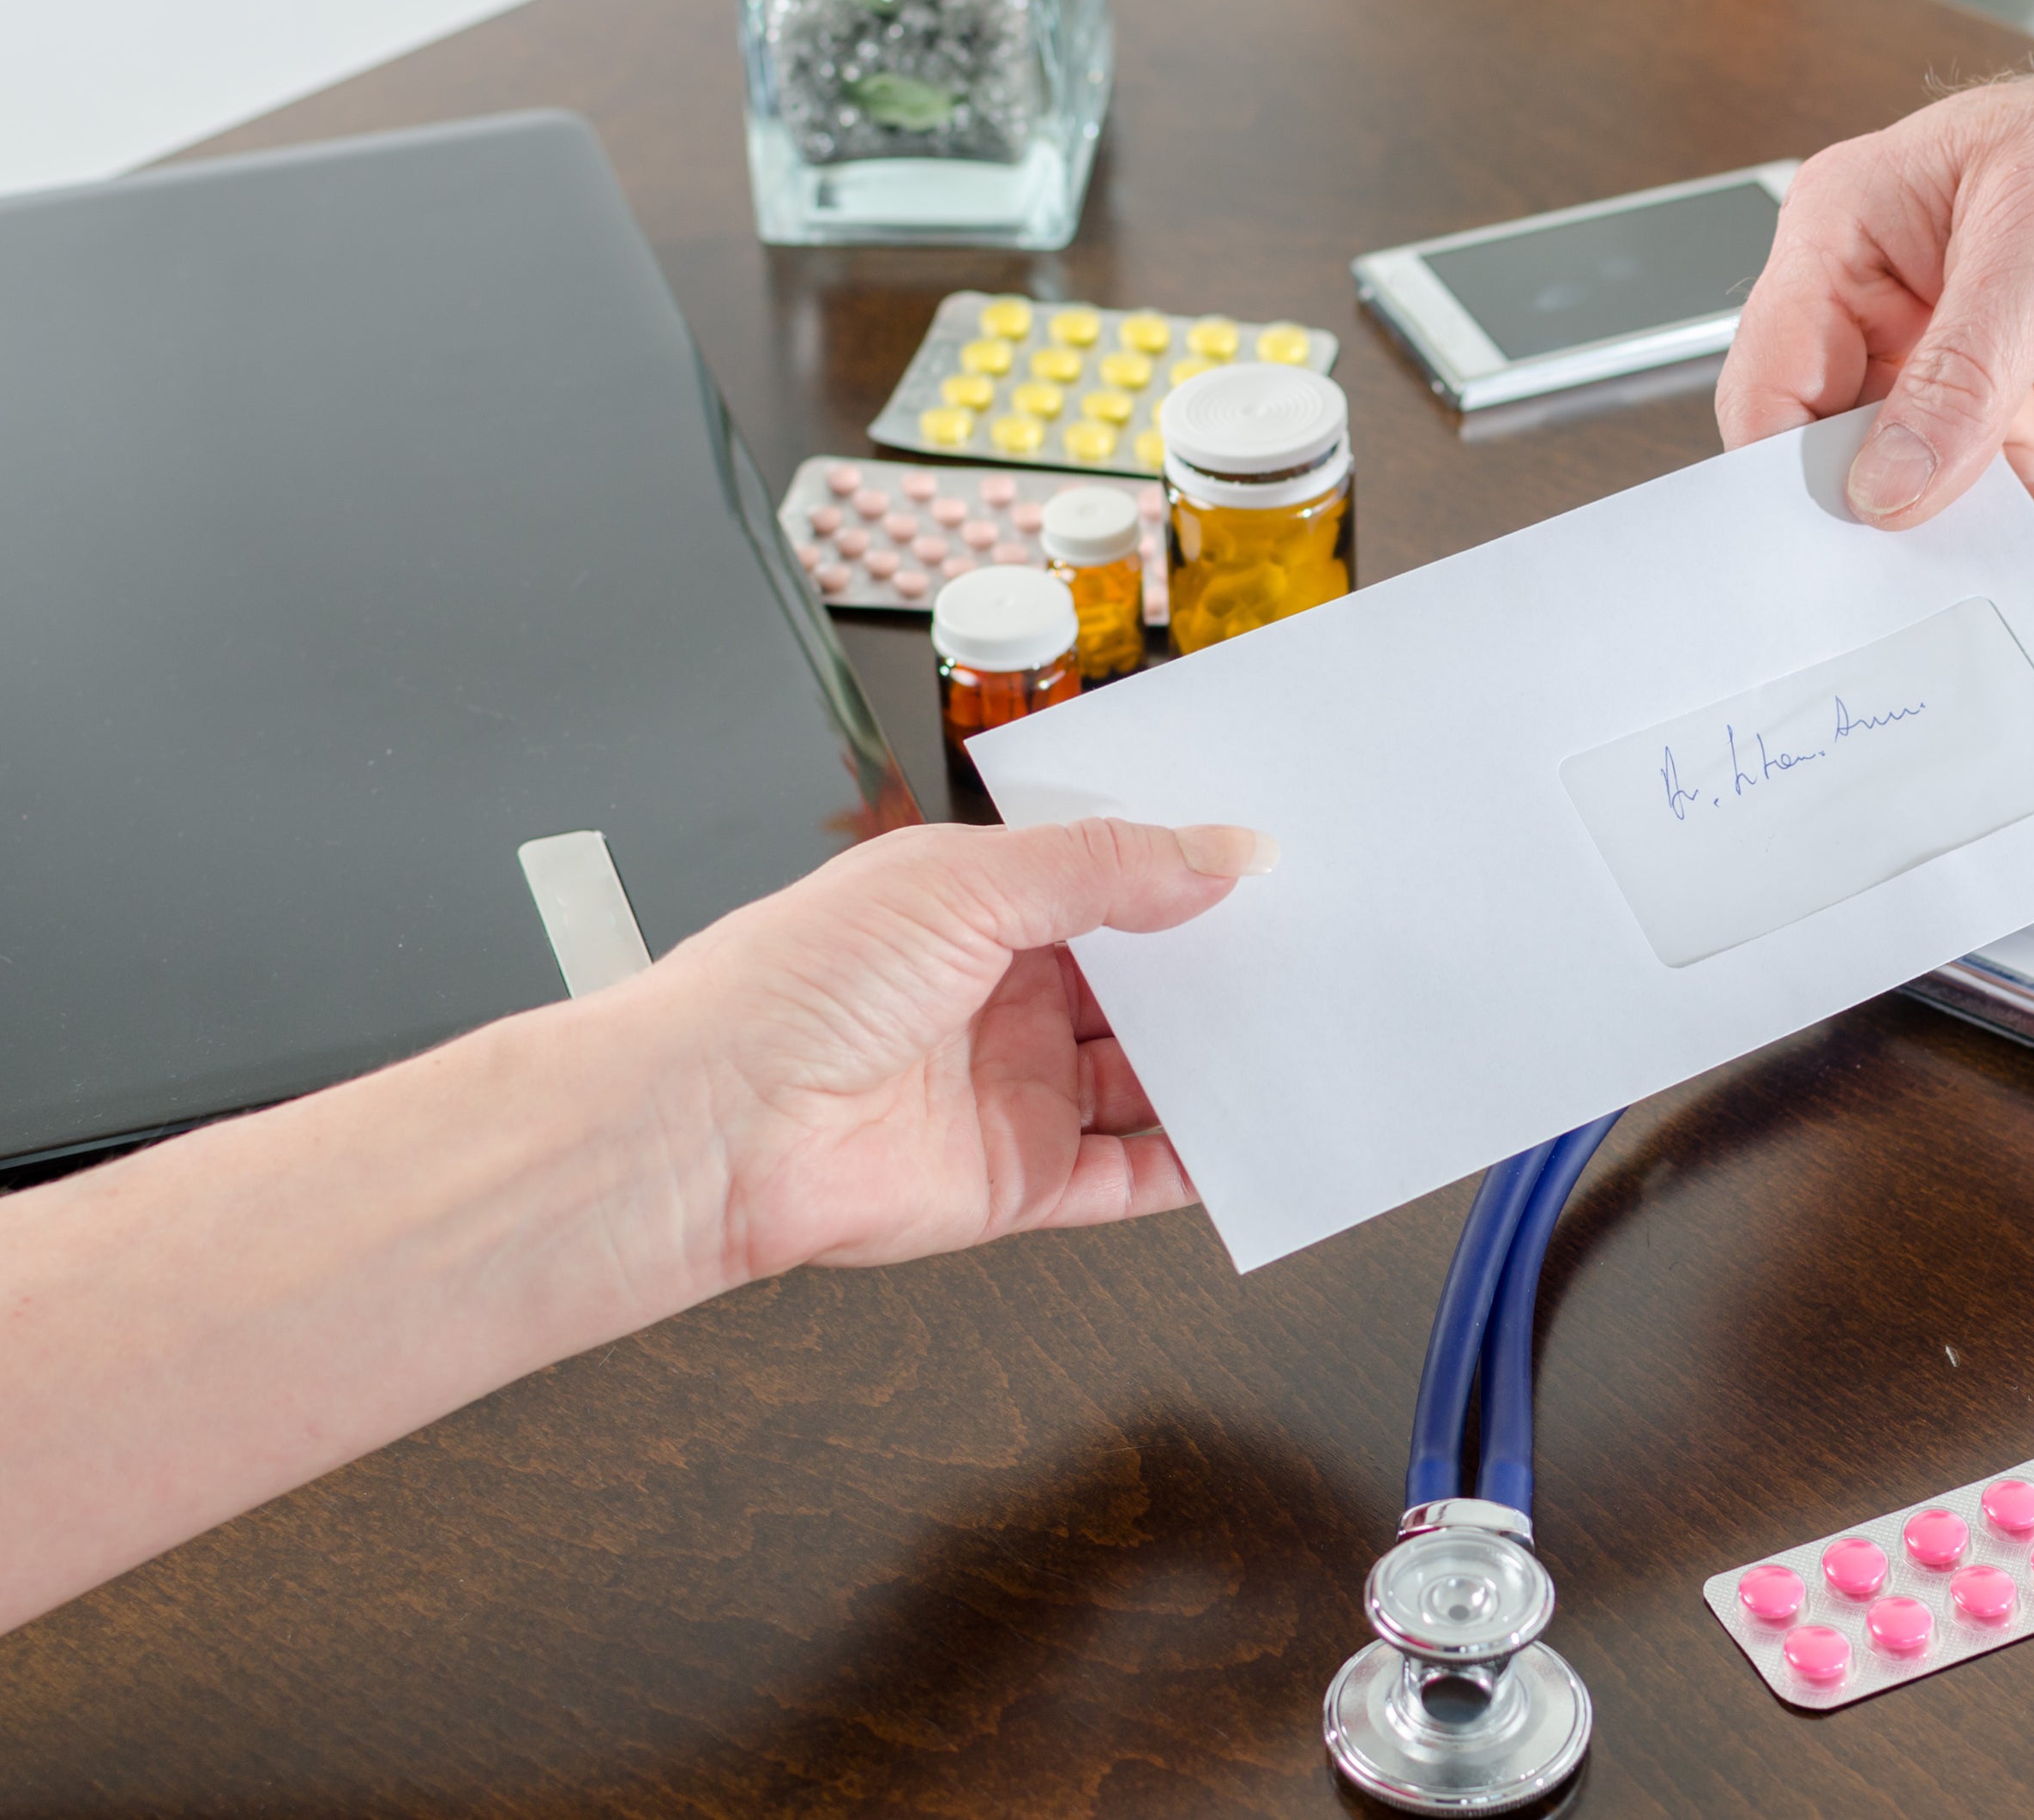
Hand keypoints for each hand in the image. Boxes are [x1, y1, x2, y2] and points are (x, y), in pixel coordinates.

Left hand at [604, 817, 1277, 1286]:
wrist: (715, 1124)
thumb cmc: (800, 982)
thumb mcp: (969, 881)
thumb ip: (1107, 868)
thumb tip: (1227, 852)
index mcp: (979, 908)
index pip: (1108, 885)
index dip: (1185, 875)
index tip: (1274, 868)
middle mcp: (1000, 999)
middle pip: (1139, 987)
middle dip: (1218, 972)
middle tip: (1318, 951)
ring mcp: (1013, 1093)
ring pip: (1148, 1080)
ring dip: (1220, 1064)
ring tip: (1312, 1037)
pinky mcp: (1020, 1182)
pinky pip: (1129, 1177)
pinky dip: (1194, 1165)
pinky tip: (1253, 1137)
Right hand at [1718, 0, 2033, 646]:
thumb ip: (1968, 363)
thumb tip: (1891, 480)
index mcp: (1842, 238)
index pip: (1775, 385)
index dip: (1799, 478)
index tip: (1861, 547)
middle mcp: (1876, 313)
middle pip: (1849, 466)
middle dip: (1921, 546)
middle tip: (1972, 608)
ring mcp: (1943, 372)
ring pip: (1946, 504)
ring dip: (2024, 563)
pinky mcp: (2012, 414)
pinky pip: (2022, 505)